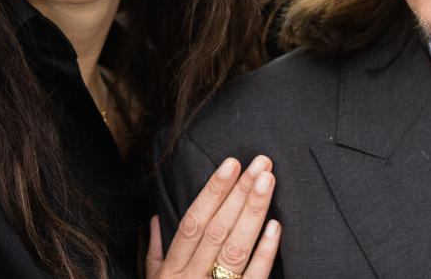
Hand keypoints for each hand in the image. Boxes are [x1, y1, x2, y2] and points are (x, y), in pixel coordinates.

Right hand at [147, 155, 280, 278]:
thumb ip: (155, 252)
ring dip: (253, 211)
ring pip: (236, 248)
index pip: (193, 222)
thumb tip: (157, 219)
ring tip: (268, 182)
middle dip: (239, 192)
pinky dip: (265, 251)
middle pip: (217, 229)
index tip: (232, 164)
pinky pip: (254, 277)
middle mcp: (191, 278)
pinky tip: (276, 226)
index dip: (212, 191)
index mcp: (172, 270)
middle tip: (260, 164)